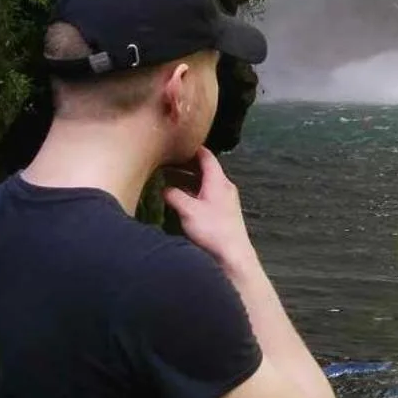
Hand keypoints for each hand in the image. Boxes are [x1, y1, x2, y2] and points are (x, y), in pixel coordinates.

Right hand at [163, 148, 256, 277]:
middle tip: (168, 159)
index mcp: (218, 181)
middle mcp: (224, 187)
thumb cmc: (212, 229)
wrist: (233, 254)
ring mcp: (224, 200)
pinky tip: (181, 199)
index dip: (193, 148)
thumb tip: (164, 189)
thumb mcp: (188, 210)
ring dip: (188, 179)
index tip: (178, 143)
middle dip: (187, 163)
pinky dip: (193, 191)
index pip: (206, 156)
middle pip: (205, 169)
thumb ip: (174, 196)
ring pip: (205, 182)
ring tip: (170, 177)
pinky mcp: (222, 212)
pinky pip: (206, 194)